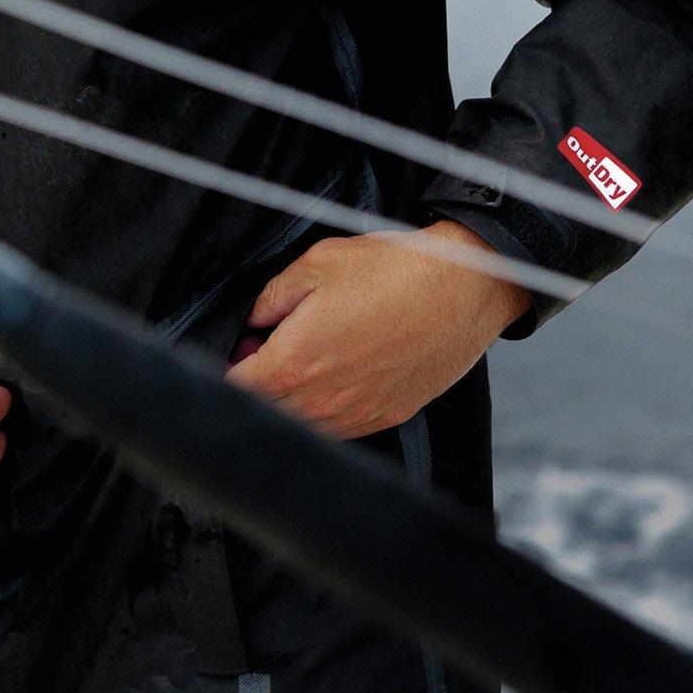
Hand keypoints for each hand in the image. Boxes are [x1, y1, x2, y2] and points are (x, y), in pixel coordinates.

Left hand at [225, 223, 528, 440]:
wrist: (466, 290)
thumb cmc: (396, 272)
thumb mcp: (317, 264)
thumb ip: (270, 297)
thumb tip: (250, 321)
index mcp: (295, 363)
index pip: (235, 388)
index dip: (227, 367)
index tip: (234, 350)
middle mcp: (323, 401)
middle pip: (264, 411)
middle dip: (255, 385)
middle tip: (261, 350)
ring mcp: (356, 415)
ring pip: (300, 425)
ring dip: (288, 401)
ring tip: (302, 359)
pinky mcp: (384, 416)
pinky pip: (337, 428)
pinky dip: (323, 410)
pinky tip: (332, 375)